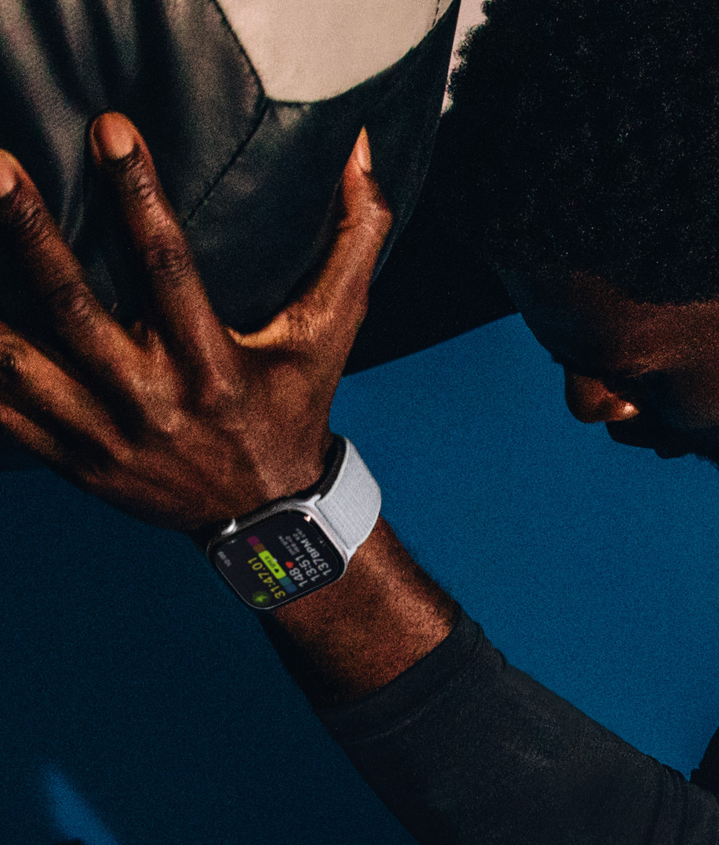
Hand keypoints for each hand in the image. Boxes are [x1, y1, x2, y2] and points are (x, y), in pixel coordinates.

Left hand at [0, 113, 391, 531]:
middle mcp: (156, 401)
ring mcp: (109, 436)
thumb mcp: (332, 333)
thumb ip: (354, 241)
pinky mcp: (79, 463)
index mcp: (215, 366)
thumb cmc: (295, 410)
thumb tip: (359, 150)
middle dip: (29, 233)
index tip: (107, 128)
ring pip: (22, 366)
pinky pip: (7, 420)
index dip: (137, 194)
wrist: (268, 517)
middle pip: (75, 309)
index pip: (169, 269)